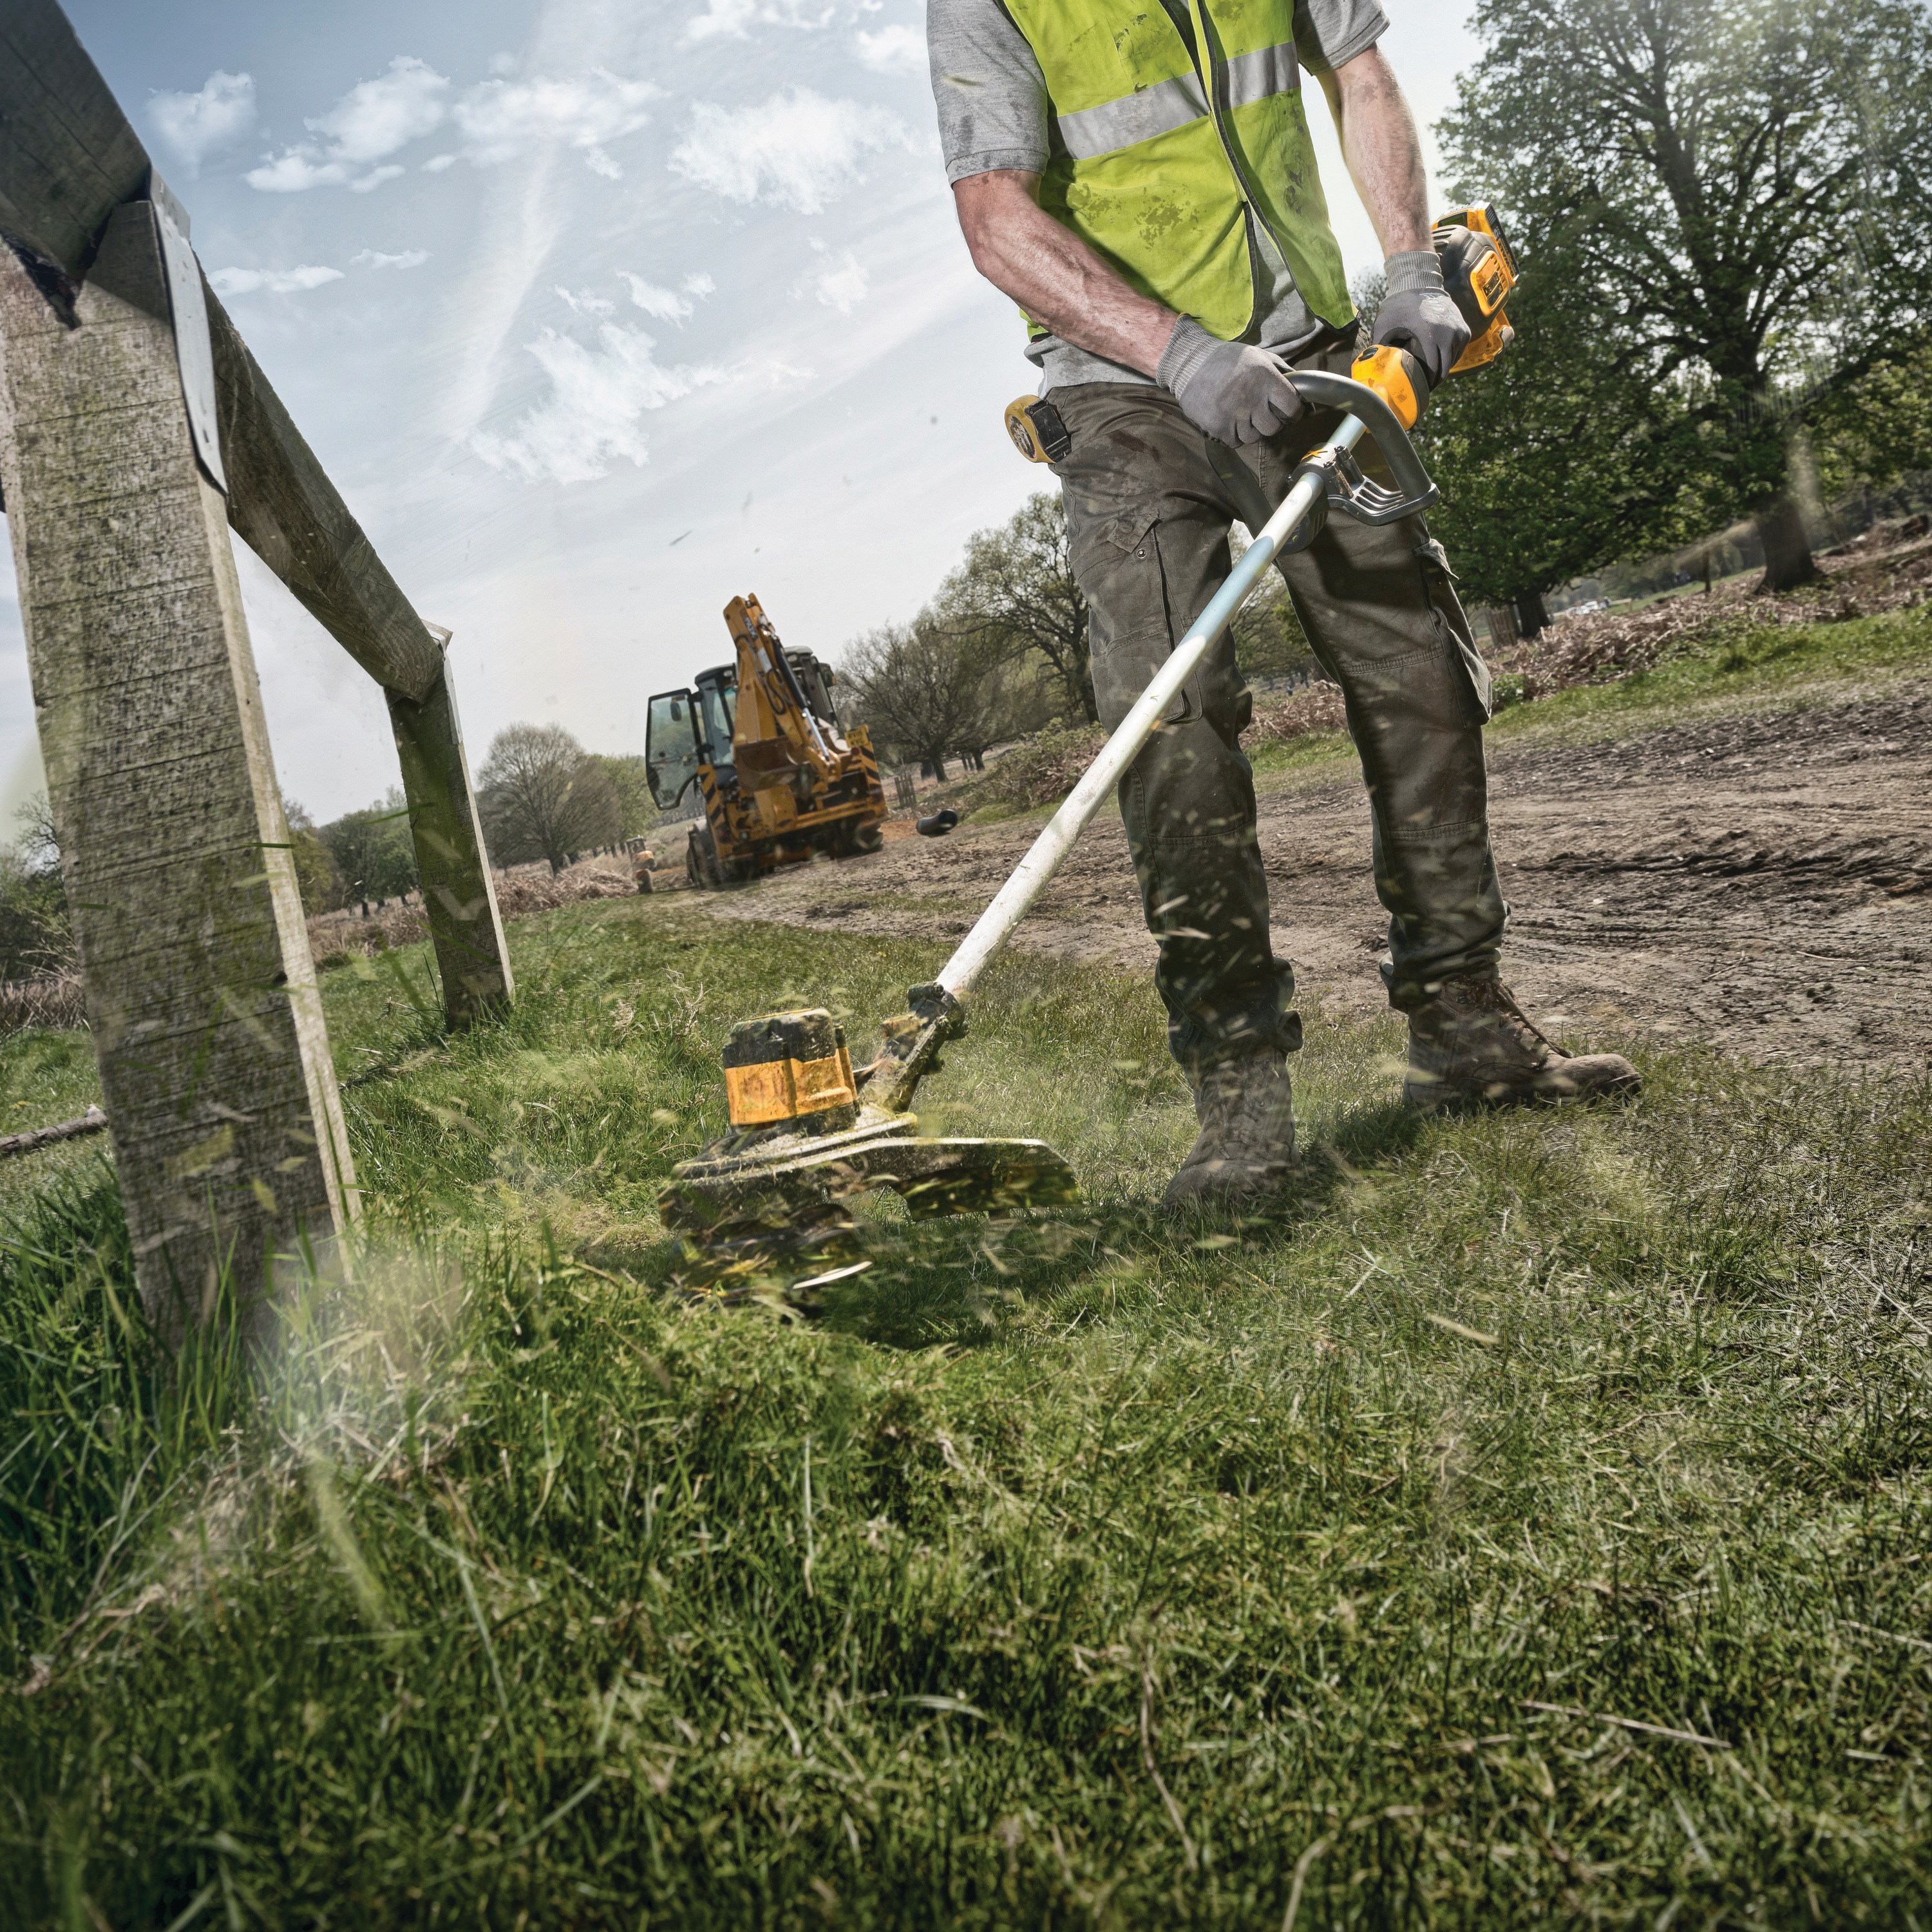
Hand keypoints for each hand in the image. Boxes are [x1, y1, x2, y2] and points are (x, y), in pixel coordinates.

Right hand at [1158, 318, 1305, 445]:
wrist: (1190, 363)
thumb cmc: (1228, 359)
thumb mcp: (1259, 355)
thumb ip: (1281, 370)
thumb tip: (1302, 387)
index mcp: (1266, 378)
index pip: (1292, 407)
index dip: (1293, 413)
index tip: (1288, 413)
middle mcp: (1252, 398)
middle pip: (1273, 428)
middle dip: (1270, 424)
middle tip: (1262, 416)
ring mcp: (1235, 414)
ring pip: (1254, 437)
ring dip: (1250, 430)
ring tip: (1242, 416)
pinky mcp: (1219, 426)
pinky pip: (1235, 442)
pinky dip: (1234, 435)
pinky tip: (1229, 421)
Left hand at [1373, 250, 1470, 385]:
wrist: (1420, 282)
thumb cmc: (1399, 305)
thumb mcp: (1384, 325)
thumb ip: (1379, 347)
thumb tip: (1372, 370)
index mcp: (1430, 336)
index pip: (1432, 371)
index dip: (1425, 384)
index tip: (1417, 390)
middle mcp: (1449, 334)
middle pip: (1444, 370)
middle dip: (1433, 381)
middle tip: (1422, 386)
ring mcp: (1459, 331)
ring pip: (1452, 362)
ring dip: (1442, 370)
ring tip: (1429, 373)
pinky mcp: (1465, 329)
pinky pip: (1458, 352)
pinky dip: (1449, 358)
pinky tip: (1437, 360)